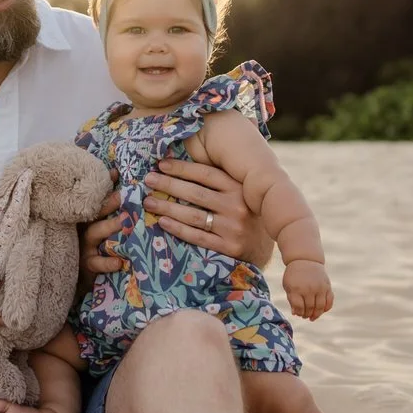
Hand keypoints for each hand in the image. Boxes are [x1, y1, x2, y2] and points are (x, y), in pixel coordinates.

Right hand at [78, 170, 122, 289]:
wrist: (80, 276)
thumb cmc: (93, 245)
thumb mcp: (97, 222)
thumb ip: (105, 200)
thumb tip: (114, 172)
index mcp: (86, 217)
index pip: (95, 199)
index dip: (104, 186)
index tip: (116, 174)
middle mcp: (82, 228)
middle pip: (94, 212)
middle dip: (109, 204)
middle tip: (125, 195)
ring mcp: (83, 246)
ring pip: (94, 234)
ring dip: (110, 227)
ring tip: (125, 223)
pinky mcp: (86, 265)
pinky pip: (96, 263)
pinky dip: (107, 263)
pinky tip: (119, 261)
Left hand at [143, 158, 266, 261]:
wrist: (264, 247)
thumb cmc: (244, 213)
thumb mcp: (239, 192)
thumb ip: (218, 181)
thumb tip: (179, 164)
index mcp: (240, 188)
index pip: (206, 174)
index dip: (182, 168)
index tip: (160, 164)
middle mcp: (238, 206)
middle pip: (196, 193)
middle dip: (168, 185)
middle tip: (148, 180)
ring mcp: (233, 228)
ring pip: (193, 215)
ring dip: (167, 207)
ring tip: (148, 202)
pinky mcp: (229, 248)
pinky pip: (197, 237)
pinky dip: (178, 229)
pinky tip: (162, 222)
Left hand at [282, 260, 332, 320]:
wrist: (305, 260)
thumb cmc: (294, 274)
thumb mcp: (287, 285)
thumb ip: (291, 299)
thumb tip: (295, 313)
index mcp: (296, 288)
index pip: (299, 307)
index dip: (299, 313)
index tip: (298, 314)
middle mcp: (309, 288)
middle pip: (310, 308)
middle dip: (307, 315)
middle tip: (305, 316)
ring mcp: (319, 287)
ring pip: (320, 306)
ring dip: (316, 314)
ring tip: (312, 317)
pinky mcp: (327, 286)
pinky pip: (329, 301)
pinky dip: (326, 308)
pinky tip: (321, 311)